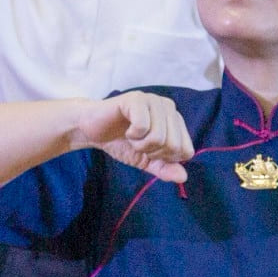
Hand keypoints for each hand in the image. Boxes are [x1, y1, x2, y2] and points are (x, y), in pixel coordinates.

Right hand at [72, 92, 192, 183]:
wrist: (91, 130)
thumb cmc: (120, 142)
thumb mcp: (145, 160)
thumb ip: (164, 168)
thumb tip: (183, 177)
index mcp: (175, 120)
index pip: (186, 150)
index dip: (165, 158)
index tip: (149, 150)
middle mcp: (169, 107)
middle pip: (174, 145)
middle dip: (151, 152)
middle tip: (137, 143)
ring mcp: (153, 100)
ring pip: (159, 137)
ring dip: (140, 144)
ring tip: (130, 136)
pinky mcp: (137, 99)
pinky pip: (143, 126)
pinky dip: (132, 135)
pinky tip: (126, 128)